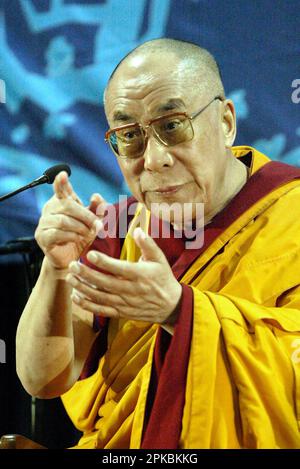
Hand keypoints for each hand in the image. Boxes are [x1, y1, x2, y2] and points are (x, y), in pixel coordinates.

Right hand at [35, 171, 105, 268]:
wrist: (69, 258)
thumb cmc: (80, 237)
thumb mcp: (92, 223)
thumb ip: (97, 210)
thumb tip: (96, 195)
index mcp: (61, 202)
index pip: (60, 189)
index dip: (61, 182)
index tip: (63, 174)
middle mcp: (49, 209)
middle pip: (66, 205)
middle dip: (85, 215)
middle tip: (97, 224)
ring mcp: (43, 223)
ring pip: (63, 220)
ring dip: (80, 227)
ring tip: (88, 234)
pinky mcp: (42, 237)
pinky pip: (56, 233)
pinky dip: (71, 236)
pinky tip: (77, 239)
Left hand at [66, 227, 181, 323]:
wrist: (171, 306)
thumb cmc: (163, 278)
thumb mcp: (159, 259)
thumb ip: (148, 244)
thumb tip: (137, 230)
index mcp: (140, 275)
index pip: (118, 268)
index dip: (103, 262)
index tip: (89, 254)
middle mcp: (131, 290)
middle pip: (105, 283)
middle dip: (87, 274)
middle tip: (72, 265)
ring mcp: (125, 303)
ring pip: (100, 297)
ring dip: (83, 288)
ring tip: (70, 278)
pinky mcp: (121, 313)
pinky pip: (102, 310)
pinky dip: (87, 305)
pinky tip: (76, 296)